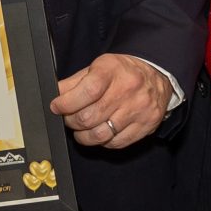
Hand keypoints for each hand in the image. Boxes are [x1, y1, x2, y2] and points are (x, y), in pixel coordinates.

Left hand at [50, 53, 169, 149]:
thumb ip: (74, 82)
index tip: (56, 107)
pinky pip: (115, 143)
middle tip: (68, 118)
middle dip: (71, 121)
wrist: (156, 75)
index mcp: (112, 71)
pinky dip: (102, 141)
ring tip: (81, 128)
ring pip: (100, 135)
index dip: (66, 103)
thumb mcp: (97, 67)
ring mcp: (138, 110)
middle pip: (90, 117)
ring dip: (83, 135)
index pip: (86, 92)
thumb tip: (55, 96)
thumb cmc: (122, 72)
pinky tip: (100, 131)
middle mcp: (128, 90)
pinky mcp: (146, 126)